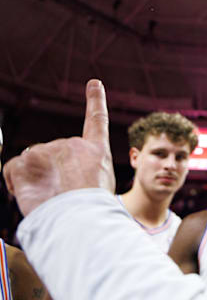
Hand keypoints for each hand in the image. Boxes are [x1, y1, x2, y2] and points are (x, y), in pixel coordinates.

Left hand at [3, 79, 115, 214]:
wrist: (81, 215)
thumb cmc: (93, 209)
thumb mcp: (100, 187)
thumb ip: (82, 174)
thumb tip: (57, 182)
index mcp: (96, 151)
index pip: (96, 121)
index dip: (95, 101)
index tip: (94, 83)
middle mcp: (72, 144)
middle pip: (55, 156)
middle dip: (54, 174)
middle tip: (64, 195)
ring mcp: (46, 150)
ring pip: (33, 163)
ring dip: (37, 180)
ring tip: (51, 198)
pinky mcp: (24, 162)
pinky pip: (13, 170)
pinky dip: (16, 183)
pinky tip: (30, 194)